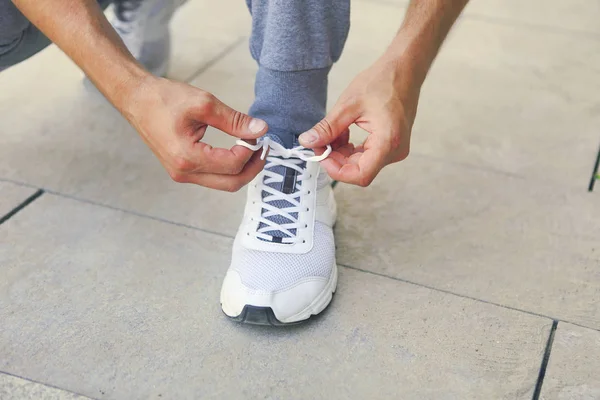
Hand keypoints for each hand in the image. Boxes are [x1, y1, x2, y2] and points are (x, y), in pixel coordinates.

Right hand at [122, 76, 267, 190]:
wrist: (137, 99)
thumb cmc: (164, 98)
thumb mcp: (204, 103)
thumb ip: (234, 120)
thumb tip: (261, 129)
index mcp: (187, 157)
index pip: (232, 164)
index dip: (251, 151)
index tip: (258, 133)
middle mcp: (184, 172)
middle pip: (232, 183)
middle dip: (253, 167)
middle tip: (263, 147)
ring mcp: (182, 174)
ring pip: (224, 183)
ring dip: (242, 169)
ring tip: (253, 147)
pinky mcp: (183, 171)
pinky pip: (214, 177)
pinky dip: (230, 168)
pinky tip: (237, 150)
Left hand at [298, 58, 419, 186]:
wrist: (404, 69)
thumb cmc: (383, 81)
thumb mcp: (348, 105)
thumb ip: (327, 128)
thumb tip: (308, 142)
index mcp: (388, 142)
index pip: (361, 174)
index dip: (337, 170)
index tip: (321, 156)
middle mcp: (395, 151)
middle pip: (359, 170)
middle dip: (336, 159)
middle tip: (319, 143)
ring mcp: (395, 150)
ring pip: (361, 164)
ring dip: (342, 154)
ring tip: (332, 134)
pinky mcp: (391, 145)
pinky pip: (367, 156)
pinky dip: (351, 149)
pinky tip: (343, 134)